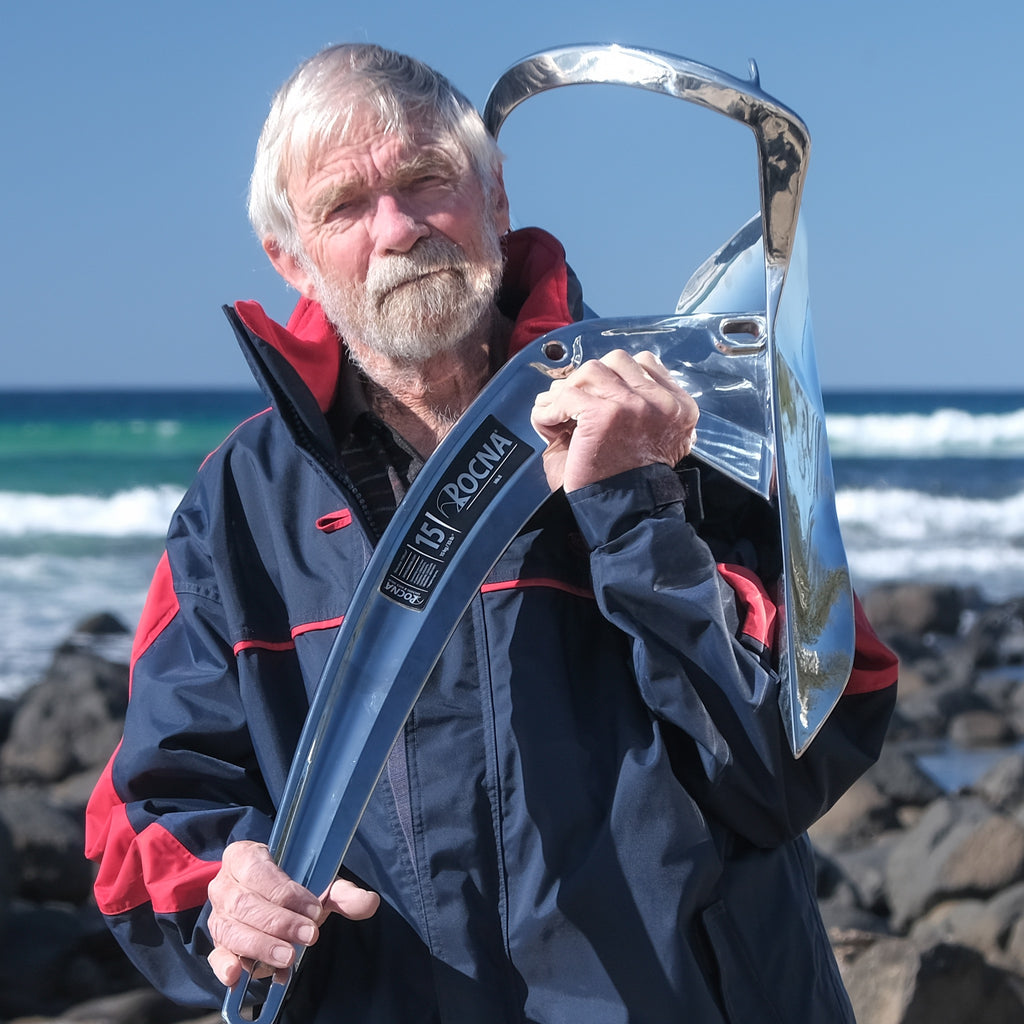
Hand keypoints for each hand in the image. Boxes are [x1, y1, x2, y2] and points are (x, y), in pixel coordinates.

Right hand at [207, 840, 379, 986]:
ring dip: (261, 946)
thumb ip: (341, 892)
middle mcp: (225, 884)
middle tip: (310, 935)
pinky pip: (216, 955)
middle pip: (244, 903)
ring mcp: (218, 915)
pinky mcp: (218, 944)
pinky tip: (237, 974)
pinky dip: (225, 965)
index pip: (259, 872)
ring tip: (289, 958)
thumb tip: (368, 902)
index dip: (286, 893)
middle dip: (279, 922)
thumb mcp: (317, 883)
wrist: (272, 901)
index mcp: (245, 857)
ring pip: (232, 930)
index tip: (314, 909)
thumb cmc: (292, 887)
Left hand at [531, 349, 697, 491]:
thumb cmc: (632, 482)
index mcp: (680, 407)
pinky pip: (567, 397)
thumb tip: (608, 383)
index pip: (646, 363)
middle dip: (588, 379)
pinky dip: (550, 409)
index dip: (615, 374)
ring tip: (556, 412)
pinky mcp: (605, 415)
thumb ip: (646, 409)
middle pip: (616, 361)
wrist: (627, 514)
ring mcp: (634, 405)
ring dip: (568, 390)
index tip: (596, 394)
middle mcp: (663, 402)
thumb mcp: (657, 440)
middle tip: (572, 403)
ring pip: (591, 371)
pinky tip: (547, 423)